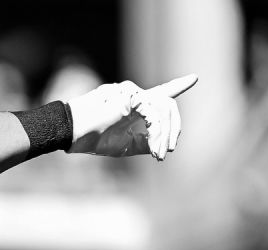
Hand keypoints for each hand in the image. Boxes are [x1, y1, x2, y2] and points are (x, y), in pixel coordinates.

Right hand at [67, 74, 196, 159]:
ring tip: (160, 154)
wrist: (73, 133)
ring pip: (164, 109)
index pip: (160, 92)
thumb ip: (143, 142)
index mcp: (135, 104)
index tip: (194, 78)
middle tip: (169, 149)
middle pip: (168, 104)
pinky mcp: (131, 96)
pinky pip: (154, 115)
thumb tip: (161, 146)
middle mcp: (136, 95)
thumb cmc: (93, 138)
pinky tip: (154, 149)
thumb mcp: (123, 145)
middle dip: (174, 128)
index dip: (178, 85)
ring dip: (165, 135)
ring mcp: (133, 92)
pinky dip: (157, 134)